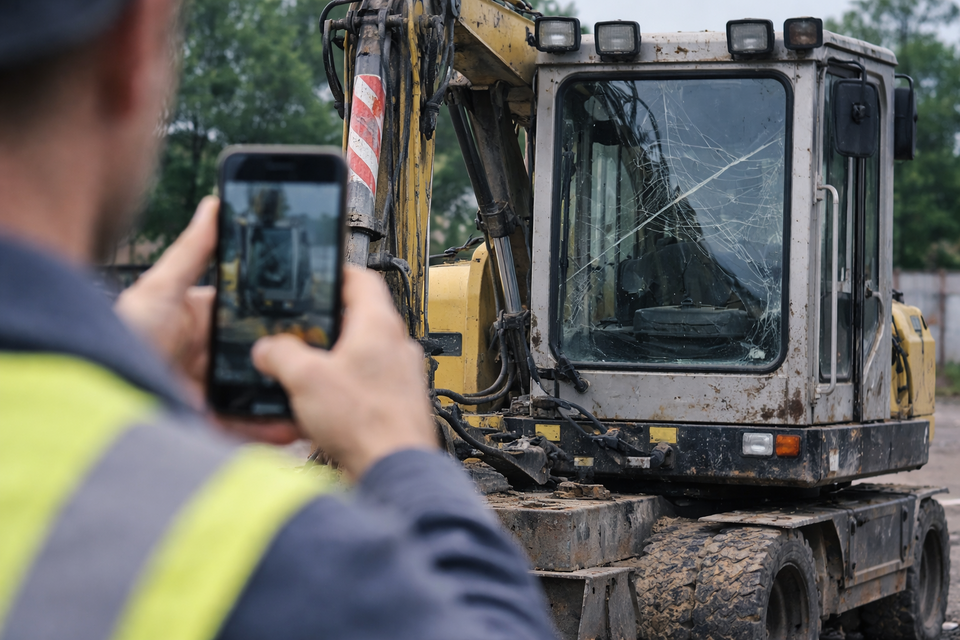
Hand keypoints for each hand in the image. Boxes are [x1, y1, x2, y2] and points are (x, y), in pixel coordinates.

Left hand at [115, 196, 298, 443]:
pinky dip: (270, 429)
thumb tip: (214, 205)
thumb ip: (193, 251)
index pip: (249, 314)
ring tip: (318, 394)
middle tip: (326, 355)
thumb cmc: (123, 334)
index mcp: (202, 323)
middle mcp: (208, 357)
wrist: (98, 392)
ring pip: (258, 392)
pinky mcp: (206, 420)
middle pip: (260, 355)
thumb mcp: (161, 288)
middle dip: (290, 358)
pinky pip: (245, 426)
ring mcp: (210, 390)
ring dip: (286, 395)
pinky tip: (294, 426)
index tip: (313, 307)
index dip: (279, 312)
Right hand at [252, 266, 436, 478]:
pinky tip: (325, 403)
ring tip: (308, 367)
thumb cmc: (367, 423)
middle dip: (328, 321)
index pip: (362, 278)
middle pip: (361, 316)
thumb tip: (268, 349)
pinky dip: (348, 384)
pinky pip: (370, 382)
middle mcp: (398, 345)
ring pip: (365, 351)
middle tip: (301, 327)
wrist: (394, 466)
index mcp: (380, 324)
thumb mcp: (306, 379)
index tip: (319, 275)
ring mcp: (402, 374)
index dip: (336, 272)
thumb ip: (281, 355)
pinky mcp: (398, 401)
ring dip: (337, 356)